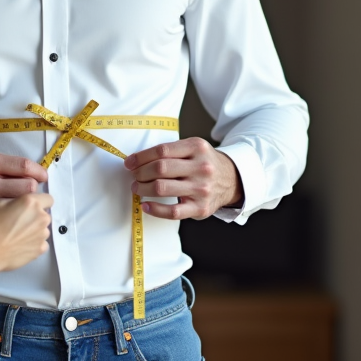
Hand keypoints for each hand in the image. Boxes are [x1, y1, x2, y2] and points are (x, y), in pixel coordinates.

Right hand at [0, 149, 48, 231]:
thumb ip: (7, 165)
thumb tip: (37, 175)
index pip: (24, 167)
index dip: (39, 172)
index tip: (43, 177)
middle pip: (28, 189)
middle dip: (32, 191)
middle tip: (28, 193)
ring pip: (21, 208)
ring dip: (25, 207)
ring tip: (19, 206)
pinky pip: (9, 222)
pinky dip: (14, 221)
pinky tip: (10, 219)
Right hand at [0, 193, 52, 277]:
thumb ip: (17, 201)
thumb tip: (22, 204)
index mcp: (31, 203)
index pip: (48, 199)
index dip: (41, 202)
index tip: (34, 207)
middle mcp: (41, 217)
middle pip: (44, 215)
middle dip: (35, 217)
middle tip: (19, 222)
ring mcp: (42, 234)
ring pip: (43, 230)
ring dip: (34, 231)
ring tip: (17, 235)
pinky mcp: (40, 249)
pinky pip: (41, 243)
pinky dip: (33, 243)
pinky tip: (20, 244)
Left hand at [123, 138, 242, 219]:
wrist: (231, 180)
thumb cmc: (203, 163)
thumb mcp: (193, 149)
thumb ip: (170, 152)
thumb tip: (136, 161)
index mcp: (197, 148)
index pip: (162, 151)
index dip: (141, 157)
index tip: (129, 163)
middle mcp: (201, 168)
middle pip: (160, 168)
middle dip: (140, 172)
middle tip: (134, 175)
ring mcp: (201, 189)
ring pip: (162, 188)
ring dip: (143, 188)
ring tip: (137, 188)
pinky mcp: (200, 208)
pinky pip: (172, 212)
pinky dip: (155, 209)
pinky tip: (145, 205)